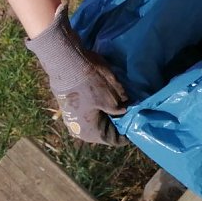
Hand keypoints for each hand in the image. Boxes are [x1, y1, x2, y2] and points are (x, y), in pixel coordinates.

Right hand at [26, 4, 128, 145]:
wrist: (65, 61)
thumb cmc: (90, 81)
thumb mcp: (111, 95)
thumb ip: (120, 108)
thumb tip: (125, 111)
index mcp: (90, 132)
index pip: (113, 139)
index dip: (126, 133)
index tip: (136, 125)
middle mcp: (79, 131)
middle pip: (103, 130)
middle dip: (117, 122)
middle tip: (131, 112)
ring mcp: (72, 119)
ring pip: (95, 121)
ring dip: (107, 114)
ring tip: (121, 104)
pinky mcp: (69, 108)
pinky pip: (88, 112)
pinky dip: (98, 107)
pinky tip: (106, 98)